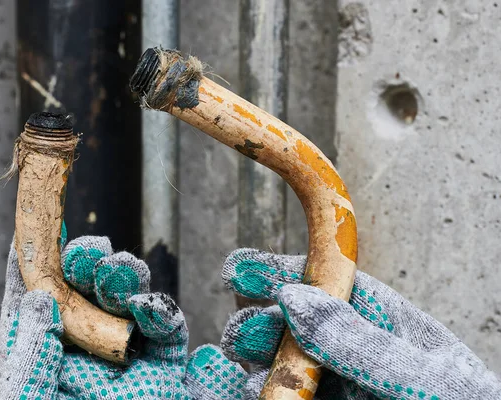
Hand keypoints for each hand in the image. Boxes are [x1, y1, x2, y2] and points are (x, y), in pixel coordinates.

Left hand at [0, 226, 247, 398]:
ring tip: (120, 272)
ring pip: (126, 303)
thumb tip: (37, 303)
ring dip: (124, 279)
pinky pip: (166, 332)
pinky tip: (150, 307)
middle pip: (84, 296)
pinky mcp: (163, 371)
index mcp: (43, 364)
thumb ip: (32, 361)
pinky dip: (161, 313)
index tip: (36, 234)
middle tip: (88, 250)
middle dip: (86, 267)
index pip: (33, 307)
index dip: (33, 268)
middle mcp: (84, 357)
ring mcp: (126, 361)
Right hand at [220, 248, 500, 399]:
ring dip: (259, 357)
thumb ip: (362, 342)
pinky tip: (250, 389)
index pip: (334, 288)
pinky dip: (266, 390)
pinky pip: (291, 397)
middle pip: (303, 326)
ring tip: (241, 357)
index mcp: (395, 331)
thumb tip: (296, 297)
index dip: (287, 272)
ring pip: (290, 365)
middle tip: (240, 329)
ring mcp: (343, 391)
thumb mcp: (427, 381)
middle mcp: (363, 359)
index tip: (244, 270)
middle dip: (264, 319)